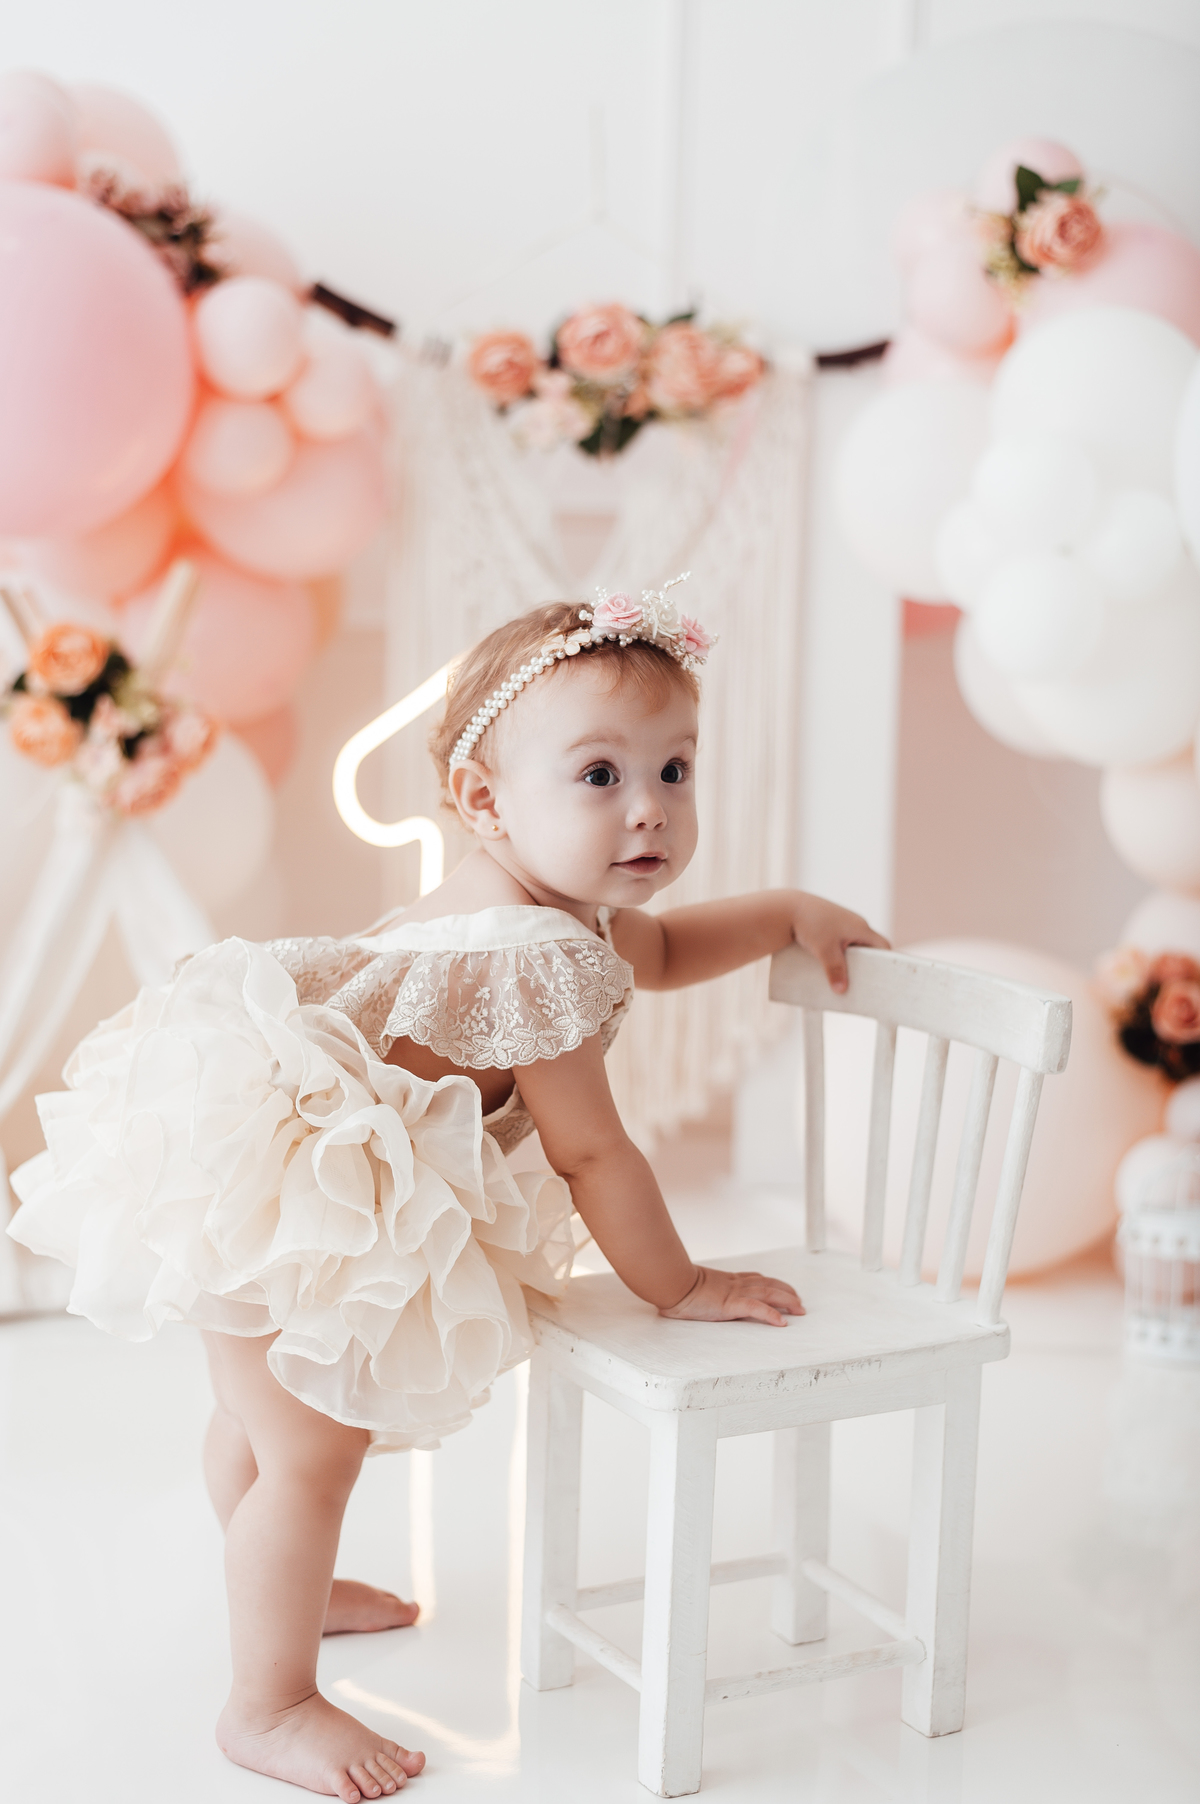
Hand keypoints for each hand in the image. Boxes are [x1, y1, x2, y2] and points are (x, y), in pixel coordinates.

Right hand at [658, 1266, 803, 1325]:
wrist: (671, 1283)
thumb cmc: (674, 1287)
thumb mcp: (692, 1290)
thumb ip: (699, 1294)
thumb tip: (691, 1302)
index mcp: (726, 1281)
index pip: (755, 1279)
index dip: (772, 1284)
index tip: (783, 1289)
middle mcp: (734, 1284)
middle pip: (768, 1284)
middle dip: (786, 1292)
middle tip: (800, 1303)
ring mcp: (733, 1293)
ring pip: (768, 1293)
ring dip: (787, 1301)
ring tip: (800, 1310)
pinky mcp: (730, 1304)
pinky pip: (756, 1308)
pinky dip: (771, 1314)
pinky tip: (782, 1323)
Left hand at [791, 895, 889, 994]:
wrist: (789, 908)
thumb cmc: (810, 924)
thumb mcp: (824, 950)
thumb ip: (835, 970)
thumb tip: (841, 991)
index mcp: (861, 928)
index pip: (883, 946)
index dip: (886, 962)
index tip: (882, 979)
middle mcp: (855, 924)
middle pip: (869, 948)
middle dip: (867, 965)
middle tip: (862, 983)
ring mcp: (843, 924)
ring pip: (854, 945)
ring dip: (851, 960)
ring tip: (845, 977)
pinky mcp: (830, 926)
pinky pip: (842, 942)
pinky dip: (840, 954)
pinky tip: (831, 965)